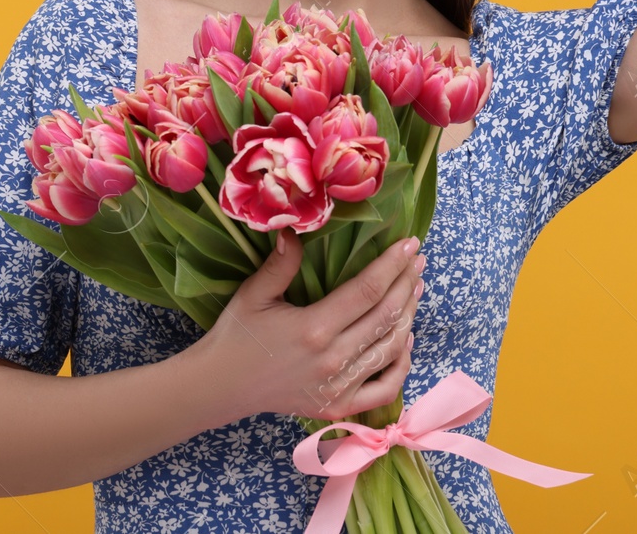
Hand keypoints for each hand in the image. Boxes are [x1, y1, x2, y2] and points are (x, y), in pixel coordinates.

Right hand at [197, 231, 425, 422]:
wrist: (219, 388)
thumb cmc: (236, 336)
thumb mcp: (253, 294)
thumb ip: (280, 263)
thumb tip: (297, 229)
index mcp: (314, 328)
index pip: (368, 290)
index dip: (392, 265)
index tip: (409, 245)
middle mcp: (333, 359)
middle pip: (386, 316)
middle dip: (406, 283)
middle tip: (417, 260)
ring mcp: (339, 387)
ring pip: (390, 349)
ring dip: (408, 317)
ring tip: (415, 290)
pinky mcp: (338, 406)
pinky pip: (384, 390)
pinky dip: (401, 365)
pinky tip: (405, 341)